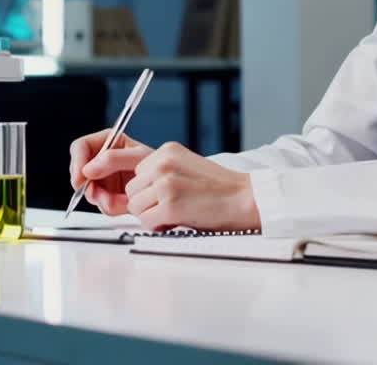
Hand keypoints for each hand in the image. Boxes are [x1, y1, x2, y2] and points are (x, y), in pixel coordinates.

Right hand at [69, 128, 153, 215]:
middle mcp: (102, 160)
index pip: (81, 147)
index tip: (80, 179)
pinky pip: (100, 204)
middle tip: (101, 195)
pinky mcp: (109, 195)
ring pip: (89, 191)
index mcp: (109, 142)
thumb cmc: (160, 166)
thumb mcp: (139, 157)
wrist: (168, 188)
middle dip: (90, 186)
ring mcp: (104, 179)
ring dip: (103, 199)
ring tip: (123, 200)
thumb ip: (113, 159)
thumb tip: (88, 169)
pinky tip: (125, 204)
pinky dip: (112, 206)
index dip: (77, 163)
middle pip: (79, 172)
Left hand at [120, 142, 260, 231]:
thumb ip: (161, 171)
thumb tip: (138, 187)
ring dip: (151, 215)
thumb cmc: (219, 188)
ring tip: (175, 212)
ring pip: (135, 206)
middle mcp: (163, 163)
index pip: (136, 173)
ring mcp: (166, 183)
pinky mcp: (170, 205)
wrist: (245, 198)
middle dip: (147, 202)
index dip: (148, 189)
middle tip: (171, 206)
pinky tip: (178, 220)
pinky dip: (159, 226)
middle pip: (131, 189)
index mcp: (166, 151)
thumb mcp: (186, 166)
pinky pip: (147, 221)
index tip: (167, 194)